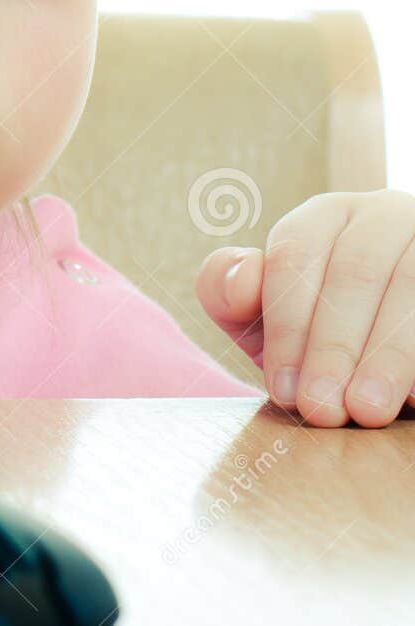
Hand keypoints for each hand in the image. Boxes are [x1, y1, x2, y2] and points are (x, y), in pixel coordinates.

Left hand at [195, 190, 414, 426]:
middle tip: (322, 409)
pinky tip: (414, 396)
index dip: (286, 327)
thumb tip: (241, 278)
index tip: (284, 390)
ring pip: (409, 288)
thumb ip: (228, 293)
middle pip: (356, 272)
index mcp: (325, 216)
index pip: (295, 255)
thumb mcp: (262, 316)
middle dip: (333, 348)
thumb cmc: (314, 330)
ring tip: (366, 410)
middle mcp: (383, 215)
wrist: (379, 350)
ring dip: (387, 354)